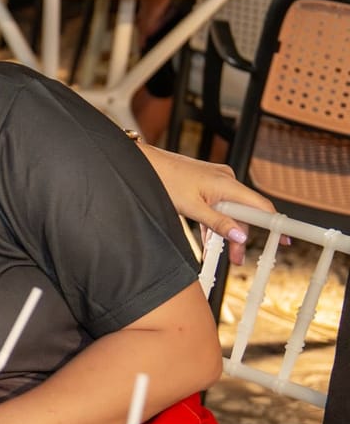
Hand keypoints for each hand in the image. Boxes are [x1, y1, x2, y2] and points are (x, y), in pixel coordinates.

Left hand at [136, 141, 276, 261]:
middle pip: (243, 213)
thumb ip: (218, 222)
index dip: (274, 225)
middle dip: (239, 237)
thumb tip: (241, 236)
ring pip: (229, 211)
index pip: (261, 207)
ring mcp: (216, 180)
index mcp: (227, 184)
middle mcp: (226, 180)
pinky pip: (218, 205)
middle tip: (235, 259)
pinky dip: (214, 222)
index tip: (282, 241)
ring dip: (225, 232)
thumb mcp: (191, 208)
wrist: (142, 164)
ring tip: (219, 254)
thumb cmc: (163, 180)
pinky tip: (209, 240)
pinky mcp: (206, 183)